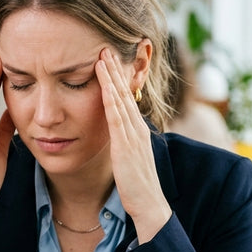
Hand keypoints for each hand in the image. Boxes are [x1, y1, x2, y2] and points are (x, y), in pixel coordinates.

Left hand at [96, 48, 171, 242]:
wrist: (149, 205)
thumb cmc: (137, 187)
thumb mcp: (130, 160)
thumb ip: (123, 145)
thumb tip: (114, 137)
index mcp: (138, 131)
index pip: (126, 99)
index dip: (117, 79)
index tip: (108, 60)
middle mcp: (137, 128)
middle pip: (125, 93)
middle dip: (115, 69)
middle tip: (105, 47)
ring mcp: (133, 135)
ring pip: (120, 99)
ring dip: (111, 76)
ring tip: (102, 55)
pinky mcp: (126, 144)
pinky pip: (116, 115)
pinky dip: (109, 95)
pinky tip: (102, 82)